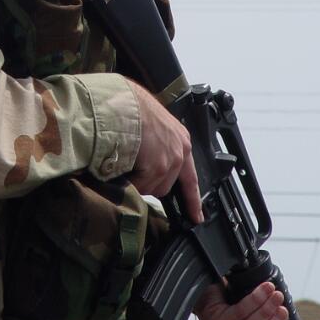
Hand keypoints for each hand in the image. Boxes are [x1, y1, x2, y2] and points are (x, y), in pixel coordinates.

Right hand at [129, 82, 201, 223]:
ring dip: (138, 180)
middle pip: (166, 184)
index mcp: (180, 139)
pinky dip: (129, 179)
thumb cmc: (130, 107)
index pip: (191, 176)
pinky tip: (123, 163)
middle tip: (135, 166)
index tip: (196, 216)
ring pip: (153, 187)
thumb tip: (146, 158)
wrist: (122, 103)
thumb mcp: (152, 123)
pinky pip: (140, 186)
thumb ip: (157, 142)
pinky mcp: (158, 168)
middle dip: (150, 181)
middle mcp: (180, 151)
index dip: (193, 199)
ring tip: (127, 158)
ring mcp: (170, 161)